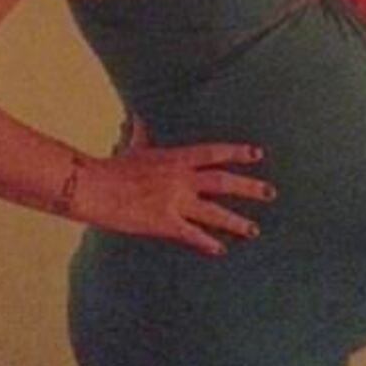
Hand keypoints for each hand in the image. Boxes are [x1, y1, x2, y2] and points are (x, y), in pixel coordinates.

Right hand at [75, 137, 275, 255]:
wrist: (95, 188)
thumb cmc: (113, 167)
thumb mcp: (134, 147)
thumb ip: (143, 132)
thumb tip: (138, 115)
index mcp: (176, 158)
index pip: (214, 153)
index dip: (237, 153)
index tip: (258, 155)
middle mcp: (181, 178)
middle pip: (223, 182)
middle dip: (249, 188)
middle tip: (270, 193)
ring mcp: (174, 202)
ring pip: (214, 212)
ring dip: (236, 222)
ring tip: (254, 230)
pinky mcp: (164, 223)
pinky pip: (192, 235)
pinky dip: (207, 243)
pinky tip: (220, 250)